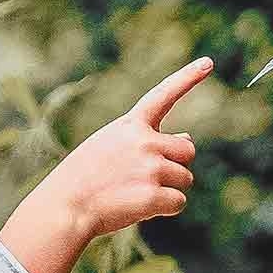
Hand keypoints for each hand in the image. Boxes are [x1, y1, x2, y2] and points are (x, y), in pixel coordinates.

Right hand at [10, 57, 209, 248]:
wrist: (64, 207)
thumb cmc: (84, 178)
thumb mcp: (108, 145)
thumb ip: (145, 139)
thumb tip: (188, 139)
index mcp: (130, 126)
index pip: (163, 96)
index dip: (187, 78)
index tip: (208, 63)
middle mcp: (144, 141)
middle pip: (187, 150)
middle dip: (176, 165)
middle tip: (148, 178)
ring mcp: (151, 168)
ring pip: (185, 179)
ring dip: (168, 189)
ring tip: (134, 193)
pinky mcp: (154, 195)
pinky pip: (178, 202)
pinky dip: (164, 209)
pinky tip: (138, 208)